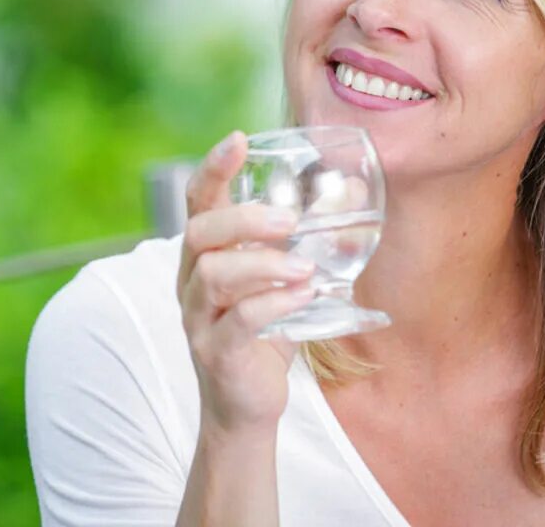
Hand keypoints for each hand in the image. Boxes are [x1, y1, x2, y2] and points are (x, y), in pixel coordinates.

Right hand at [176, 130, 315, 434]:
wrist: (247, 406)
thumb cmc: (265, 333)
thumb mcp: (286, 280)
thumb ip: (309, 239)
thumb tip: (352, 190)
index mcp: (205, 254)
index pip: (198, 200)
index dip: (214, 168)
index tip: (239, 139)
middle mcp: (192, 280)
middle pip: (199, 233)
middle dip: (243, 219)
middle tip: (288, 221)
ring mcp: (199, 318)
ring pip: (214, 275)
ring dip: (263, 264)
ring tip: (304, 268)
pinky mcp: (216, 353)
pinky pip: (237, 321)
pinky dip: (272, 304)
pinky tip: (303, 298)